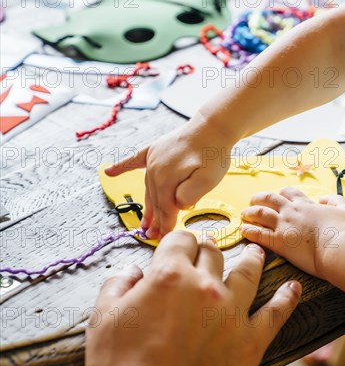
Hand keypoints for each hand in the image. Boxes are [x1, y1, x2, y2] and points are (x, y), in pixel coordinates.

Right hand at [85, 231, 301, 365]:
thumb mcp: (104, 319)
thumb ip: (117, 286)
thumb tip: (131, 272)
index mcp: (170, 276)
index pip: (181, 240)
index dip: (178, 242)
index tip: (178, 247)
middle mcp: (205, 286)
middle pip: (213, 252)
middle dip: (207, 250)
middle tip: (208, 252)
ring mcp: (232, 312)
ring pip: (248, 271)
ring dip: (252, 258)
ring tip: (256, 253)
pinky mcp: (249, 340)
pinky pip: (276, 313)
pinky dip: (287, 298)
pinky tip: (293, 288)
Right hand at [105, 117, 235, 238]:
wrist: (213, 126)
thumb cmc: (213, 154)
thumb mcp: (209, 179)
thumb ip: (191, 194)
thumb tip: (176, 204)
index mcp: (166, 180)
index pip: (165, 209)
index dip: (166, 226)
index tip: (165, 239)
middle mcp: (154, 170)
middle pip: (155, 200)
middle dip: (155, 220)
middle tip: (154, 236)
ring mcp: (153, 158)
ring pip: (149, 187)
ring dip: (147, 205)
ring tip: (144, 222)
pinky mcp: (155, 149)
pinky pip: (134, 160)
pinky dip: (121, 167)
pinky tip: (109, 172)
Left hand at [240, 187, 344, 278]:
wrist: (339, 247)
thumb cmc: (344, 231)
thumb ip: (335, 200)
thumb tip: (324, 198)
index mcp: (307, 205)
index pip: (289, 193)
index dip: (282, 193)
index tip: (278, 196)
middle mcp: (292, 212)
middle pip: (270, 199)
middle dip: (259, 198)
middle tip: (253, 201)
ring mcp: (284, 226)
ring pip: (260, 214)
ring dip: (250, 212)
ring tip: (244, 214)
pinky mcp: (279, 242)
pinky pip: (259, 234)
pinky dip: (249, 231)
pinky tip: (242, 231)